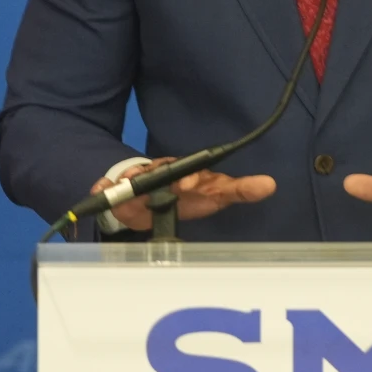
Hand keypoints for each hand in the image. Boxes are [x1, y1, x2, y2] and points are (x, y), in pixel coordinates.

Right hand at [89, 158, 275, 230]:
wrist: (153, 200)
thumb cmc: (189, 197)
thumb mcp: (216, 195)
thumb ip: (240, 190)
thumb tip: (271, 184)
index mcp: (187, 174)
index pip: (190, 171)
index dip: (191, 176)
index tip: (191, 184)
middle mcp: (162, 173)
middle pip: (159, 171)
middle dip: (157, 175)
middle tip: (160, 184)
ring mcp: (140, 181)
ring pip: (133, 177)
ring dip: (130, 179)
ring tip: (127, 184)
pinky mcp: (119, 191)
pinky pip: (107, 188)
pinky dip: (103, 189)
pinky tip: (100, 191)